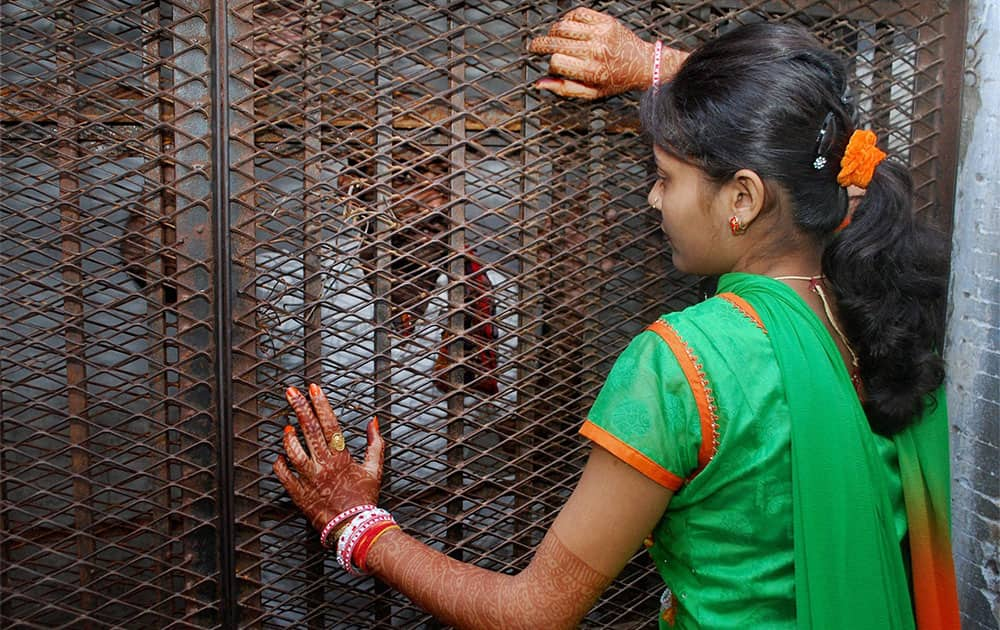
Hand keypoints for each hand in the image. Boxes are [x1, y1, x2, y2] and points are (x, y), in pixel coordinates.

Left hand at [274, 384, 383, 533]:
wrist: (355, 527)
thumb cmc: (365, 498)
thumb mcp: (375, 468)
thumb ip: (375, 443)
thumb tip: (374, 421)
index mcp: (342, 457)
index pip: (329, 424)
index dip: (321, 404)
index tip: (313, 388)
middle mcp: (324, 465)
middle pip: (309, 430)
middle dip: (299, 408)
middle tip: (291, 392)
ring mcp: (310, 479)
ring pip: (294, 452)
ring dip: (289, 437)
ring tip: (287, 427)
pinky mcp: (300, 493)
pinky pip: (284, 476)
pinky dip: (280, 464)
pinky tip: (280, 456)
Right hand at [529, 7, 672, 99]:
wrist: (644, 64)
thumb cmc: (616, 81)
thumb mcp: (591, 94)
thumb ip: (564, 89)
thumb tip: (538, 83)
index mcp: (591, 71)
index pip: (555, 62)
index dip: (550, 65)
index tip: (553, 67)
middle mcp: (595, 50)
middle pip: (555, 42)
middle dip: (540, 44)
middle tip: (534, 46)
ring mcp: (600, 33)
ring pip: (563, 26)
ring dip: (552, 31)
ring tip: (551, 37)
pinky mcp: (605, 21)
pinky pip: (577, 13)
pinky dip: (567, 19)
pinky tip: (567, 27)